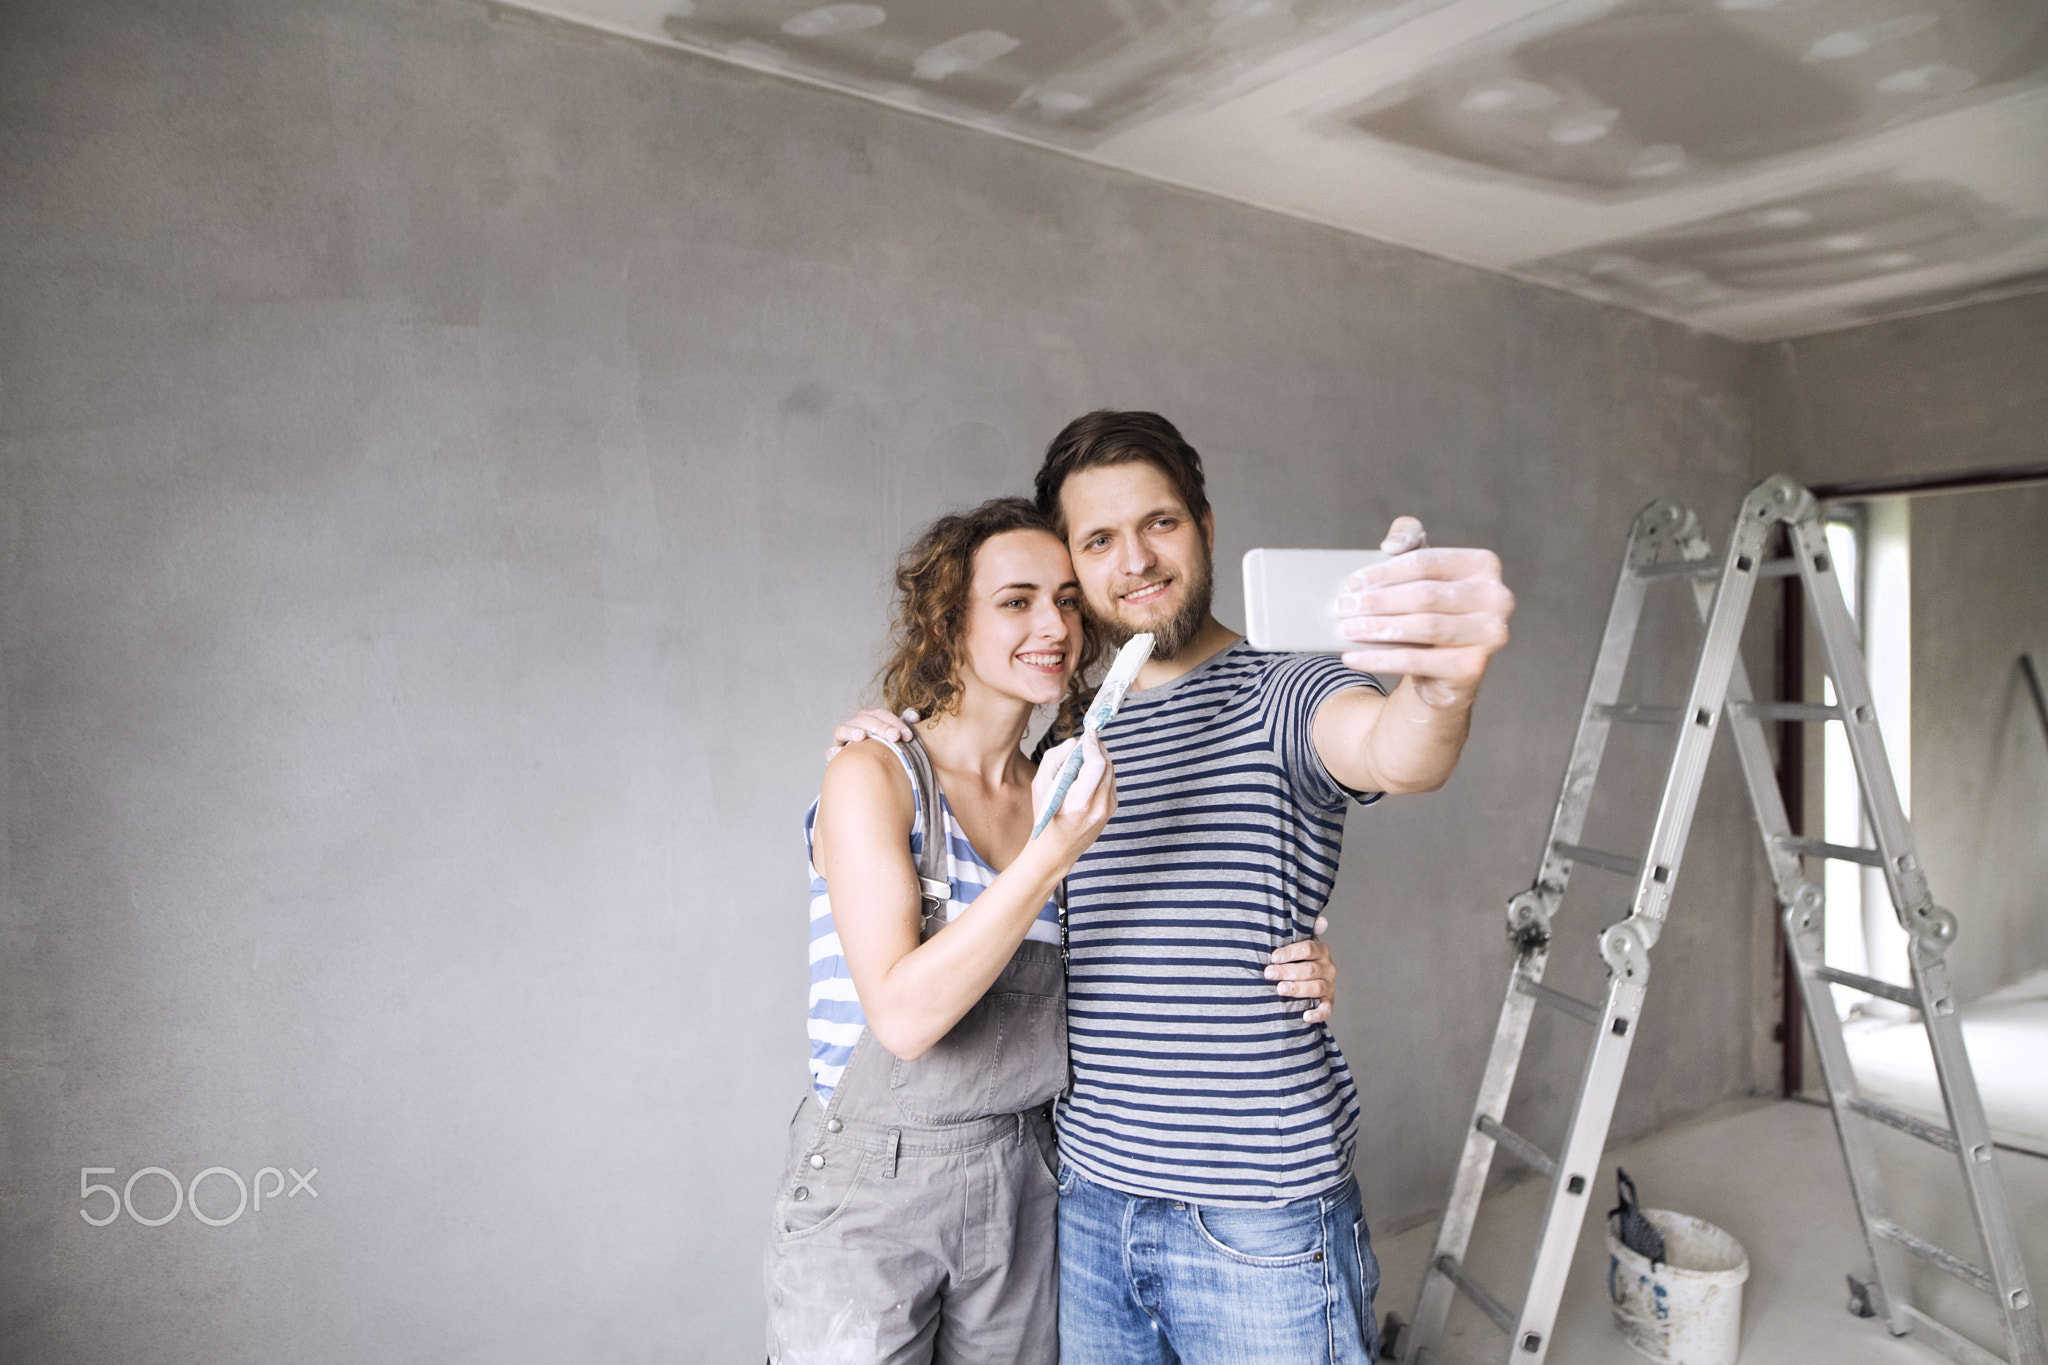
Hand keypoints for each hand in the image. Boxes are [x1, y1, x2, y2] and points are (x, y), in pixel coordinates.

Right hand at [826, 707, 916, 761]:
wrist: (867, 772)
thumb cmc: (884, 750)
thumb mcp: (894, 737)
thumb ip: (904, 725)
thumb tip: (914, 716)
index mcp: (869, 719)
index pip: (880, 714)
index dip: (895, 721)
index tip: (908, 735)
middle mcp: (854, 726)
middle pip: (864, 719)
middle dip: (880, 727)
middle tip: (895, 737)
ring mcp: (842, 740)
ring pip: (842, 730)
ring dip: (852, 731)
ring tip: (862, 737)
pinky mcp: (834, 756)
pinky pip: (830, 752)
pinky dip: (833, 752)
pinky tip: (840, 752)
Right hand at [1028, 733, 1116, 866]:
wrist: (1056, 849)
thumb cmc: (1045, 817)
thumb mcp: (1040, 786)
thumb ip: (1055, 759)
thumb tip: (1074, 743)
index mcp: (1079, 802)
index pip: (1097, 764)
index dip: (1093, 745)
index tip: (1089, 733)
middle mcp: (1098, 807)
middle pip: (1107, 766)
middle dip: (1098, 748)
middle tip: (1088, 739)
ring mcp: (1108, 810)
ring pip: (1111, 772)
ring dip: (1101, 758)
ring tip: (1087, 753)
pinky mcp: (1111, 810)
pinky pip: (1111, 782)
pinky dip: (1103, 771)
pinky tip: (1090, 771)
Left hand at [1265, 918, 1336, 1023]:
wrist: (1303, 978)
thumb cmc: (1296, 958)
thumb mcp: (1299, 943)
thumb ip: (1306, 931)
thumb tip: (1322, 920)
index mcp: (1321, 951)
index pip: (1309, 948)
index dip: (1290, 952)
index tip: (1273, 957)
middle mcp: (1328, 968)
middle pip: (1309, 970)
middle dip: (1288, 971)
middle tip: (1269, 973)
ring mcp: (1329, 985)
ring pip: (1316, 988)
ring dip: (1298, 989)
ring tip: (1280, 989)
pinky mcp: (1328, 1002)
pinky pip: (1326, 1009)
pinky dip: (1318, 1014)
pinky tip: (1305, 1016)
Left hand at [1336, 517, 1513, 708]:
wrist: (1446, 668)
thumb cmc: (1431, 608)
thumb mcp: (1423, 569)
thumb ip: (1409, 539)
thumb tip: (1391, 546)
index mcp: (1485, 566)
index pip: (1427, 562)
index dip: (1385, 571)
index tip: (1351, 582)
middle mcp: (1497, 599)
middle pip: (1425, 596)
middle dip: (1378, 601)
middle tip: (1343, 607)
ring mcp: (1490, 635)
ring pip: (1423, 627)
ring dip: (1377, 628)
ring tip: (1347, 629)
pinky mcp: (1473, 668)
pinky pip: (1416, 662)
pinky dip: (1379, 659)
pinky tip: (1352, 656)